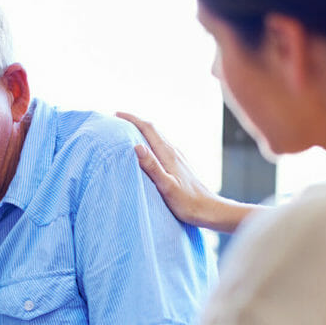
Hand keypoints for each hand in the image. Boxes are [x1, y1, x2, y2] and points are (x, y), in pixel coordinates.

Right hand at [116, 112, 259, 233]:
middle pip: (152, 130)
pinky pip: (161, 147)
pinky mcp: (179, 165)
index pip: (148, 129)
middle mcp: (173, 152)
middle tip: (117, 120)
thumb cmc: (187, 202)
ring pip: (157, 137)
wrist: (209, 210)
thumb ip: (152, 166)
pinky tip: (146, 151)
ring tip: (127, 132)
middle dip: (135, 122)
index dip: (132, 119)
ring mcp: (177, 157)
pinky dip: (149, 142)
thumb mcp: (166, 186)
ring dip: (142, 131)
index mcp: (168, 154)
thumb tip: (136, 146)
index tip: (116, 115)